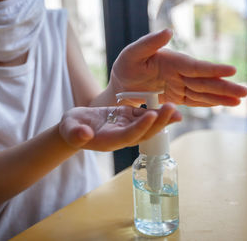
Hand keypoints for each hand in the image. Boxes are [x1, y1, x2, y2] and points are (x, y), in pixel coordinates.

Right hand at [59, 103, 181, 150]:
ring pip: (148, 125)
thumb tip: (84, 134)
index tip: (151, 115)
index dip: (140, 127)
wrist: (77, 127)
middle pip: (144, 133)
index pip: (128, 136)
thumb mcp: (70, 129)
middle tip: (172, 110)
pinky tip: (169, 106)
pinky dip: (157, 111)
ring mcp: (128, 128)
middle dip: (158, 123)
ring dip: (162, 118)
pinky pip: (145, 116)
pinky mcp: (129, 118)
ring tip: (176, 108)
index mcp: (110, 141)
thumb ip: (76, 133)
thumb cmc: (71, 129)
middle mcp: (123, 137)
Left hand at [110, 29, 246, 106]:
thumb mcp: (131, 54)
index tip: (232, 70)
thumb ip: (149, 43)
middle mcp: (179, 73)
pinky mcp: (177, 97)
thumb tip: (169, 31)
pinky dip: (209, 103)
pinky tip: (224, 104)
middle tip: (244, 92)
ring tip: (239, 101)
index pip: (195, 66)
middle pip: (204, 81)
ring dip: (221, 97)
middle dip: (224, 87)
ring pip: (203, 92)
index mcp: (171, 61)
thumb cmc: (125, 66)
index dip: (213, 70)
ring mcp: (179, 85)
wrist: (120, 85)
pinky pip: (195, 100)